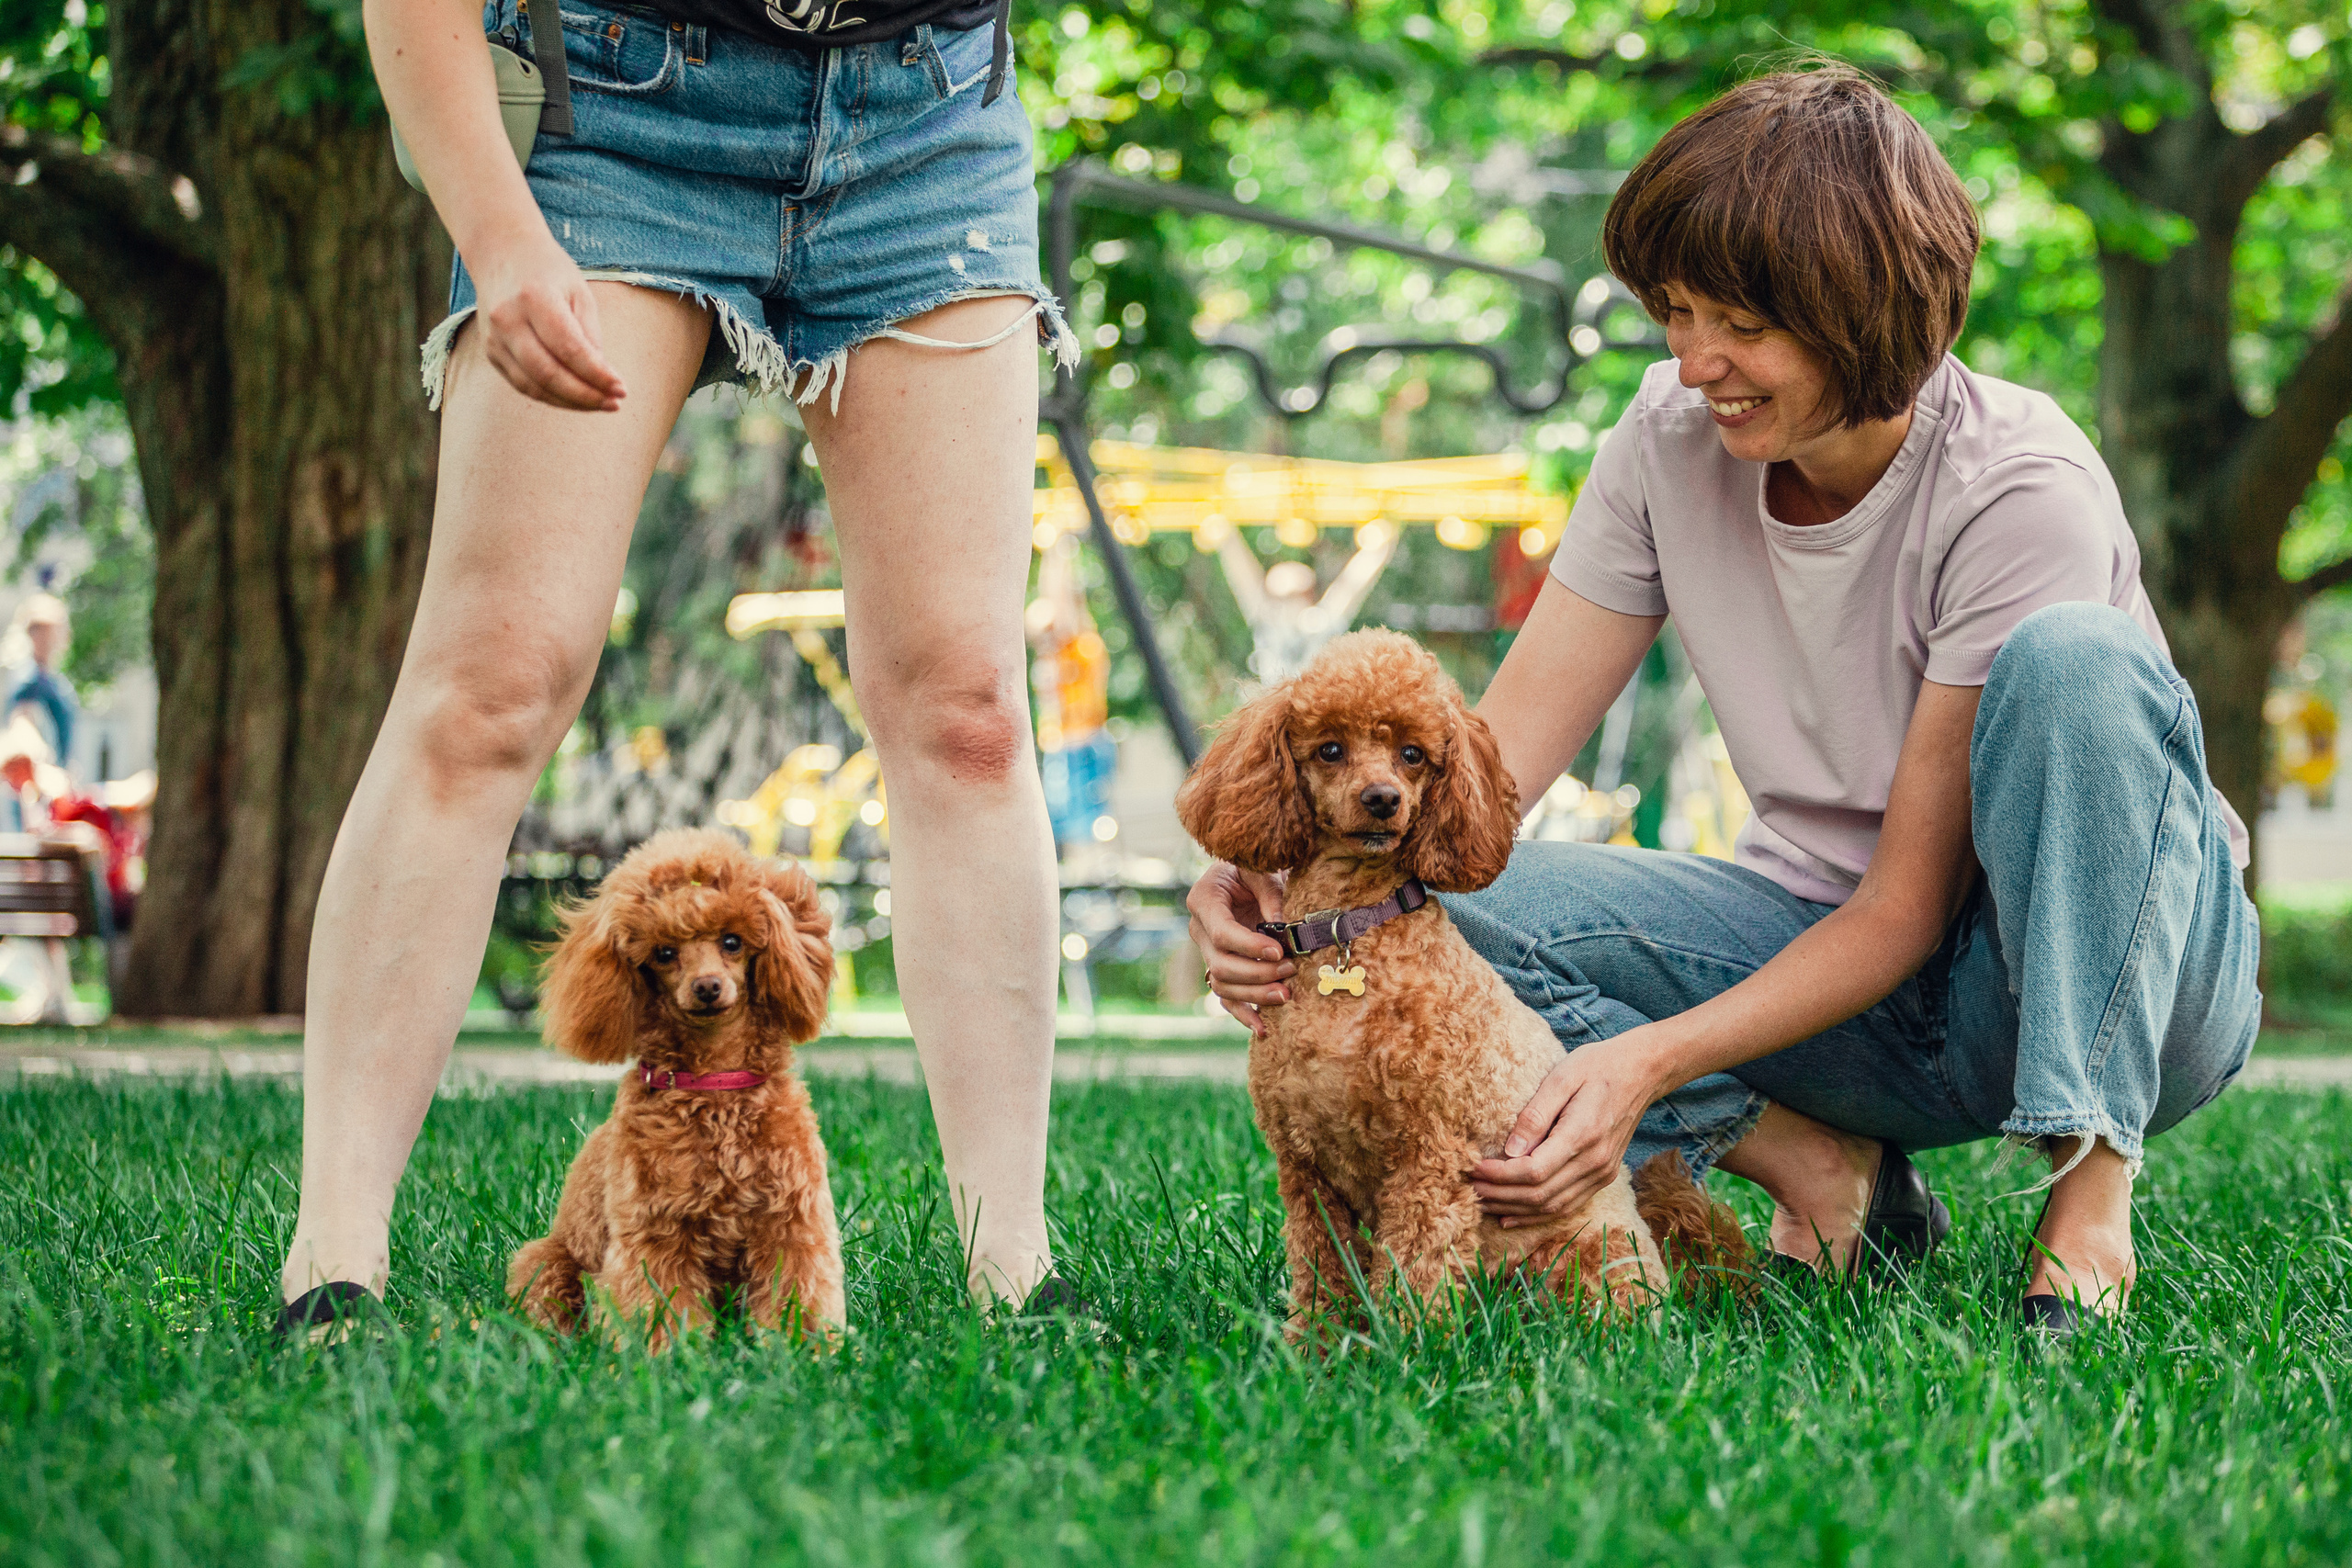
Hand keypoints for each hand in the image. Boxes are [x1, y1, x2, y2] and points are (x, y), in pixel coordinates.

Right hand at [469, 228, 627, 410]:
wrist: (501, 252)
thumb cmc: (549, 272)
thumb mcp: (579, 292)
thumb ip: (589, 334)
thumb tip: (601, 378)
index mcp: (534, 297)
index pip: (569, 349)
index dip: (597, 375)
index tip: (622, 389)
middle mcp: (508, 319)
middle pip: (548, 373)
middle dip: (585, 395)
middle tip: (615, 403)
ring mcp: (494, 337)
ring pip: (534, 386)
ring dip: (570, 402)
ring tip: (601, 404)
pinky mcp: (491, 351)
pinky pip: (523, 384)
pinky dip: (552, 396)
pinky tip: (576, 398)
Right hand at [1185, 861, 1291, 1037]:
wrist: (1247, 874)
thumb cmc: (1255, 867)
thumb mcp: (1264, 872)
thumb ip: (1272, 897)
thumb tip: (1285, 930)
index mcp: (1204, 900)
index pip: (1222, 933)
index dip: (1249, 947)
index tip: (1279, 952)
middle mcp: (1199, 929)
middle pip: (1222, 964)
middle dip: (1257, 973)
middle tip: (1290, 971)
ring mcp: (1207, 951)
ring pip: (1223, 984)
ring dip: (1255, 993)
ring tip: (1287, 994)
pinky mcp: (1220, 966)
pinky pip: (1226, 997)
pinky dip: (1243, 1014)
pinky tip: (1263, 1028)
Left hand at [1470, 1031, 1664, 1226]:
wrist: (1642, 1072)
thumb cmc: (1598, 1066)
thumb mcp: (1562, 1077)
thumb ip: (1535, 1115)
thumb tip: (1510, 1149)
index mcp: (1583, 1135)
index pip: (1533, 1171)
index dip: (1499, 1175)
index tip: (1472, 1168)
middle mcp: (1595, 1162)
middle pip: (1539, 1194)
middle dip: (1499, 1195)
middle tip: (1468, 1187)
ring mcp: (1602, 1173)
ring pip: (1552, 1206)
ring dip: (1514, 1209)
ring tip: (1482, 1202)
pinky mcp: (1603, 1176)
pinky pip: (1567, 1205)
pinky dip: (1537, 1215)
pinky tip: (1512, 1216)